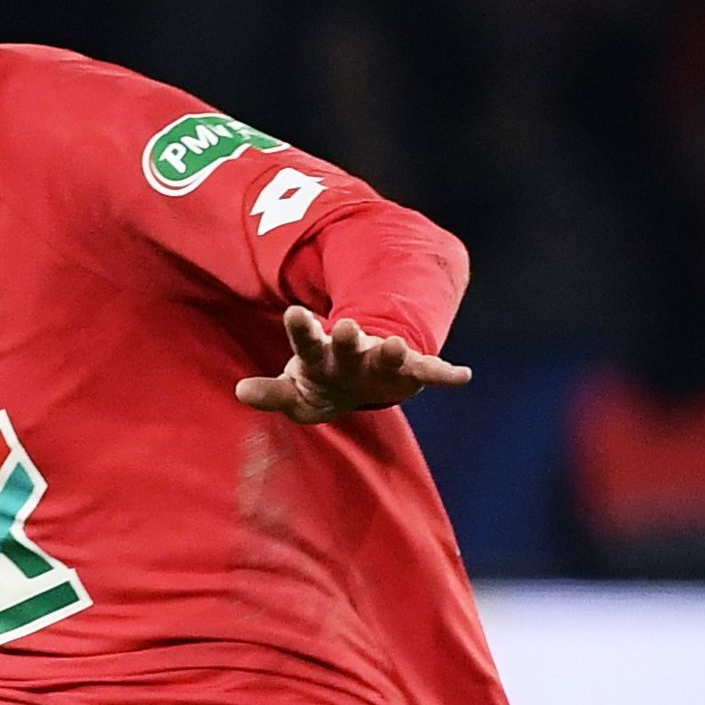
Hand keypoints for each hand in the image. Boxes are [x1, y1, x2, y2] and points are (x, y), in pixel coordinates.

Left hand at [235, 305, 467, 423]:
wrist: (362, 379)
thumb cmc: (322, 382)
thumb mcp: (295, 393)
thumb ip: (271, 393)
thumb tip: (241, 390)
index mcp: (320, 355)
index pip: (306, 342)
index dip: (301, 328)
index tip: (294, 311)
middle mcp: (352, 352)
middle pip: (348, 344)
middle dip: (347, 337)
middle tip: (344, 325)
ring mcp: (381, 359)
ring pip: (389, 353)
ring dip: (394, 351)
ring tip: (400, 345)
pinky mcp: (409, 372)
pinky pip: (429, 373)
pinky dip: (445, 375)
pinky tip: (463, 376)